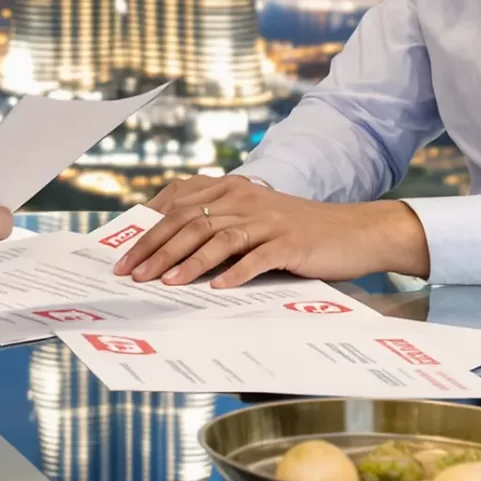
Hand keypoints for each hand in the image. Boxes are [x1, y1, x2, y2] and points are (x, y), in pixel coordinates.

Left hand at [112, 175, 428, 286]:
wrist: (355, 232)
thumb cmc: (300, 231)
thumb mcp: (255, 219)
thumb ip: (219, 225)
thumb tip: (171, 248)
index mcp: (233, 190)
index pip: (178, 205)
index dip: (148, 229)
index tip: (125, 254)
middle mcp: (246, 200)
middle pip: (190, 222)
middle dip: (156, 249)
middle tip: (132, 274)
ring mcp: (268, 221)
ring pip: (217, 238)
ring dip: (186, 262)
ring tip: (164, 284)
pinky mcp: (290, 243)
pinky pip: (256, 258)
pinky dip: (234, 273)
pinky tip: (216, 289)